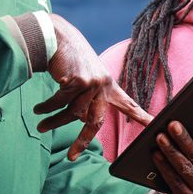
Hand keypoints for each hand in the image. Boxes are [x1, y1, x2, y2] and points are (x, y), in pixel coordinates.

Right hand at [33, 14, 152, 160]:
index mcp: (108, 85)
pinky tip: (39, 110)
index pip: (127, 103)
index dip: (140, 115)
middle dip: (82, 141)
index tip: (153, 124)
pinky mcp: (77, 81)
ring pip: (71, 113)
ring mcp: (91, 83)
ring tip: (41, 125)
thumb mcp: (86, 78)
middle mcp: (103, 85)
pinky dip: (47, 108)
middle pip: (95, 122)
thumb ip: (88, 98)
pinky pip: (59, 103)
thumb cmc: (71, 59)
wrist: (58, 37)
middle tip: (71, 156)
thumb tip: (82, 121)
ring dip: (53, 121)